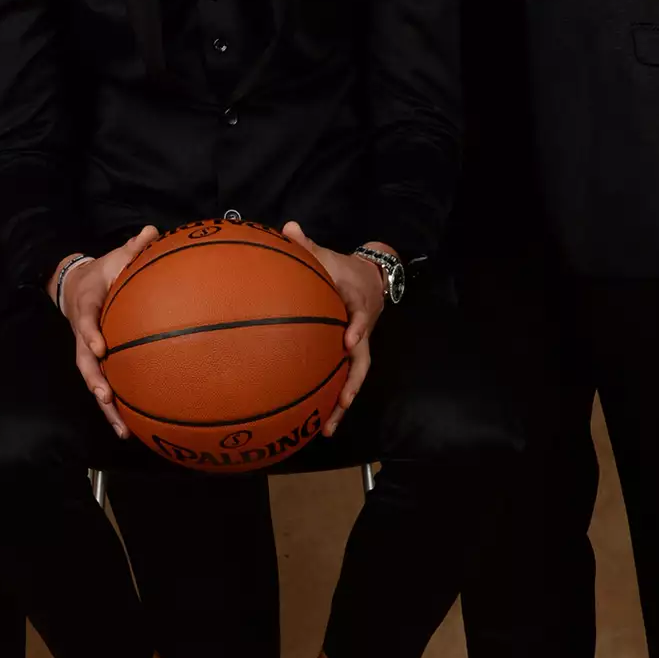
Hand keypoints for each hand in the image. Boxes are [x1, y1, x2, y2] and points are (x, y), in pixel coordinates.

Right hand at [50, 226, 159, 436]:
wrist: (77, 286)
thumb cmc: (103, 273)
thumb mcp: (115, 257)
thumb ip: (133, 248)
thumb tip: (152, 231)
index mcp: (87, 307)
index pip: (85, 320)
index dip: (90, 333)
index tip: (99, 346)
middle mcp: (83, 335)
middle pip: (84, 362)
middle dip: (94, 380)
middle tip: (106, 397)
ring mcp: (88, 352)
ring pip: (93, 382)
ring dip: (105, 407)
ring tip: (121, 428)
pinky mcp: (98, 364)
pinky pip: (105, 387)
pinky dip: (115, 409)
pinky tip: (131, 430)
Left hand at [283, 222, 388, 434]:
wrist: (370, 278)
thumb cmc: (342, 269)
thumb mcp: (326, 255)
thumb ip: (306, 245)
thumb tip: (288, 228)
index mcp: (356, 303)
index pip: (360, 316)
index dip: (357, 327)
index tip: (351, 340)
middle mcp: (361, 330)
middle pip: (362, 360)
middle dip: (353, 384)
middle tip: (343, 403)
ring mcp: (358, 346)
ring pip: (354, 377)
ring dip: (342, 403)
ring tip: (327, 430)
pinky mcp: (349, 356)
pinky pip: (342, 379)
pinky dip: (332, 400)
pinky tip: (315, 423)